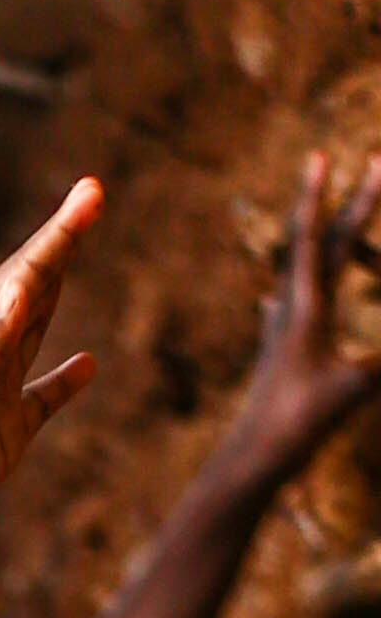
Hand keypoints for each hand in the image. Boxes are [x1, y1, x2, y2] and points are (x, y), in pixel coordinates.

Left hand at [0, 184, 101, 541]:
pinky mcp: (3, 435)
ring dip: (56, 295)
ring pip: (37, 330)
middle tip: (89, 199)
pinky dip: (65, 384)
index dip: (62, 231)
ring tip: (73, 256)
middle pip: (36, 287)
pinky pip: (44, 400)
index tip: (91, 191)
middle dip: (63, 244)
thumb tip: (23, 289)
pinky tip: (86, 365)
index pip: (27, 272)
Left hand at [226, 146, 380, 478]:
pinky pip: (286, 315)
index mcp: (306, 308)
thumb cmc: (299, 425)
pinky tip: (275, 300)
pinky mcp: (276, 359)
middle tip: (367, 168)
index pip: (317, 239)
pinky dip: (292, 294)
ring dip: (320, 242)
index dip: (323, 196)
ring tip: (335, 217)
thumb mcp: (355, 386)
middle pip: (318, 245)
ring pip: (301, 275)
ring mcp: (280, 334)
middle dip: (343, 205)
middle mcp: (289, 312)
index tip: (324, 155)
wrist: (250, 462)